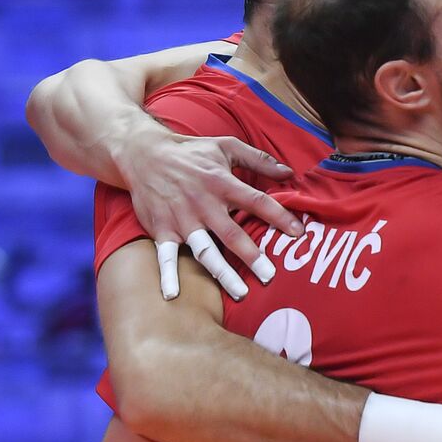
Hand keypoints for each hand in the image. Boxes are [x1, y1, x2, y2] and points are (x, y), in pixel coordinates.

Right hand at [117, 128, 301, 299]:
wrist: (143, 154)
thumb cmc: (191, 152)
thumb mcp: (226, 146)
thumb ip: (259, 159)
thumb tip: (290, 172)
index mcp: (222, 182)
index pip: (257, 201)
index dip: (279, 217)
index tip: (298, 234)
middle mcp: (203, 203)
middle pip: (232, 233)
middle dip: (252, 256)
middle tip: (270, 276)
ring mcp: (182, 219)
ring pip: (205, 250)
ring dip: (223, 272)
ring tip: (240, 293)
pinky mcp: (162, 229)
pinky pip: (166, 256)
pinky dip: (168, 275)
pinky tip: (173, 295)